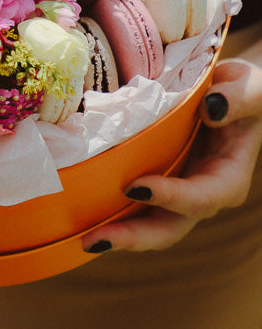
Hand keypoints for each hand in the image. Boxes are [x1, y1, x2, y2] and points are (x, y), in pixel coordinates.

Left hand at [82, 58, 261, 253]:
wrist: (234, 93)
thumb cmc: (247, 91)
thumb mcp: (252, 88)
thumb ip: (238, 99)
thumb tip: (212, 108)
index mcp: (228, 178)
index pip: (201, 198)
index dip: (171, 197)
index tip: (135, 188)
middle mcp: (203, 193)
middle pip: (170, 226)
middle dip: (134, 237)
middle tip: (95, 240)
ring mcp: (179, 191)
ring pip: (150, 223)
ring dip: (118, 233)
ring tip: (84, 239)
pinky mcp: (160, 180)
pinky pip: (137, 204)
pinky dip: (112, 211)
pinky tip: (84, 215)